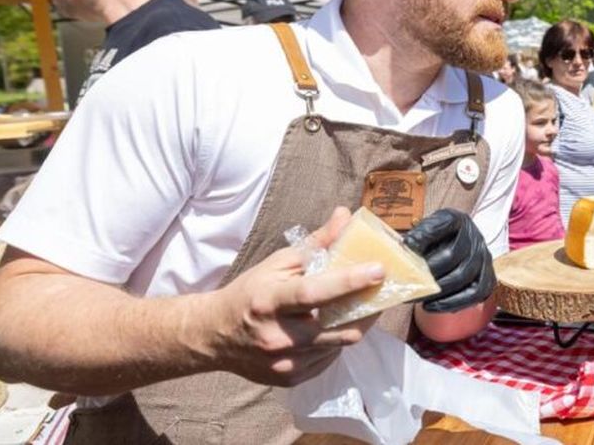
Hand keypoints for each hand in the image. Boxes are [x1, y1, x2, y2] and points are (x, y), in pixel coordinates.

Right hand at [207, 207, 382, 386]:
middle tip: (380, 290)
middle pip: (338, 327)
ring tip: (360, 306)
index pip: (314, 293)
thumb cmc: (250, 293)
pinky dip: (337, 340)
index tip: (379, 270)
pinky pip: (329, 358)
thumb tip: (344, 215)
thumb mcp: (277, 263)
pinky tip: (333, 327)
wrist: (214, 336)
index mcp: (270, 301)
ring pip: (340, 344)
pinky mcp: (290, 377)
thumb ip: (316, 242)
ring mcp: (284, 362)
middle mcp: (277, 336)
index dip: (349, 282)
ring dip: (356, 324)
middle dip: (367, 308)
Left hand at [403, 209, 495, 312]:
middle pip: (453, 254)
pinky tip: (432, 306)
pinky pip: (475, 294)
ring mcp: (484, 258)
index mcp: (458, 220)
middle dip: (429, 271)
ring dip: (438, 290)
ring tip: (418, 297)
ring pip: (463, 276)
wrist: (453, 252)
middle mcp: (475, 237)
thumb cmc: (435, 243)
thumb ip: (417, 237)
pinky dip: (452, 303)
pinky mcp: (487, 278)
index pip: (445, 222)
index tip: (407, 244)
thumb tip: (406, 247)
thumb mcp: (424, 231)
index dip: (425, 233)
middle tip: (411, 281)